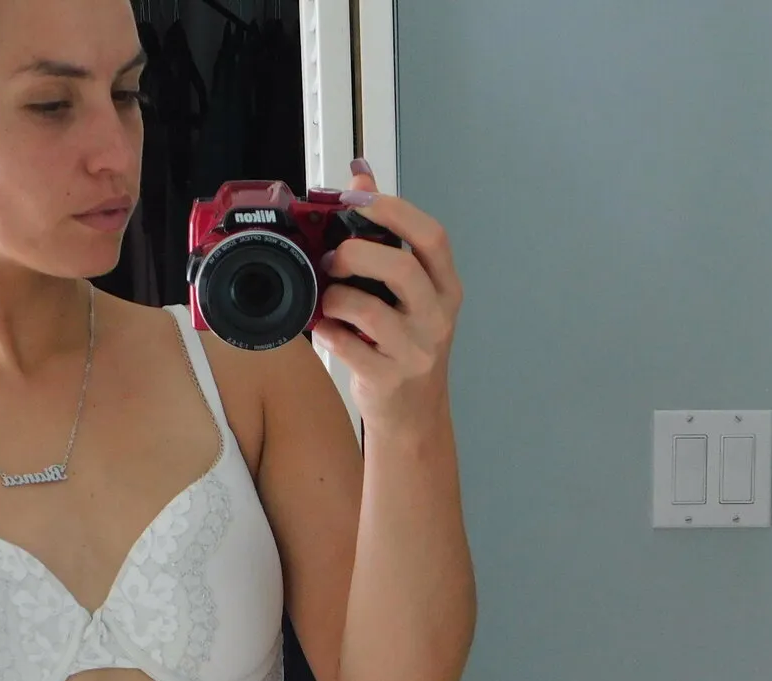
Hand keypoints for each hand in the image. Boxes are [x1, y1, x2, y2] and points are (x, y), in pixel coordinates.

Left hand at [311, 159, 463, 435]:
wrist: (413, 414)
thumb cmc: (405, 344)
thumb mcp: (406, 290)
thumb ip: (385, 233)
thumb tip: (361, 175)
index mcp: (444, 287)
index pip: (431, 237)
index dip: (393, 211)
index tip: (358, 199)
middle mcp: (437, 316)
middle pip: (401, 269)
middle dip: (356, 255)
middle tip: (332, 260)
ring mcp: (416, 350)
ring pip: (371, 311)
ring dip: (336, 299)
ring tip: (328, 302)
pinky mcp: (390, 378)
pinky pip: (349, 348)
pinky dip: (328, 333)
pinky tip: (326, 331)